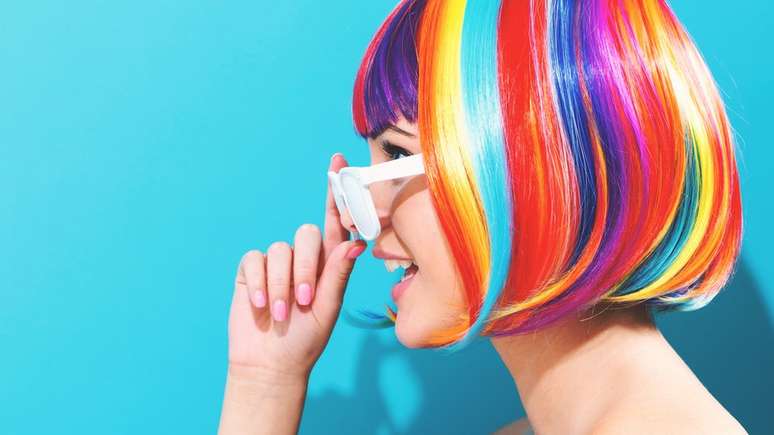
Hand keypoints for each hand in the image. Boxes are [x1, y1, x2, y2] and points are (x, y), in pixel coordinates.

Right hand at [226, 153, 365, 382]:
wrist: (270, 363)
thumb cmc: (305, 339)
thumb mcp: (328, 307)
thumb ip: (338, 273)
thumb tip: (355, 241)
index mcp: (329, 263)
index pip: (336, 222)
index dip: (337, 193)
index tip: (338, 162)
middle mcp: (304, 257)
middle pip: (308, 233)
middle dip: (305, 267)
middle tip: (303, 300)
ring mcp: (277, 262)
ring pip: (280, 250)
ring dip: (281, 284)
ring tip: (281, 313)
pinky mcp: (251, 270)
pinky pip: (255, 260)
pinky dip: (259, 284)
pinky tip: (260, 306)